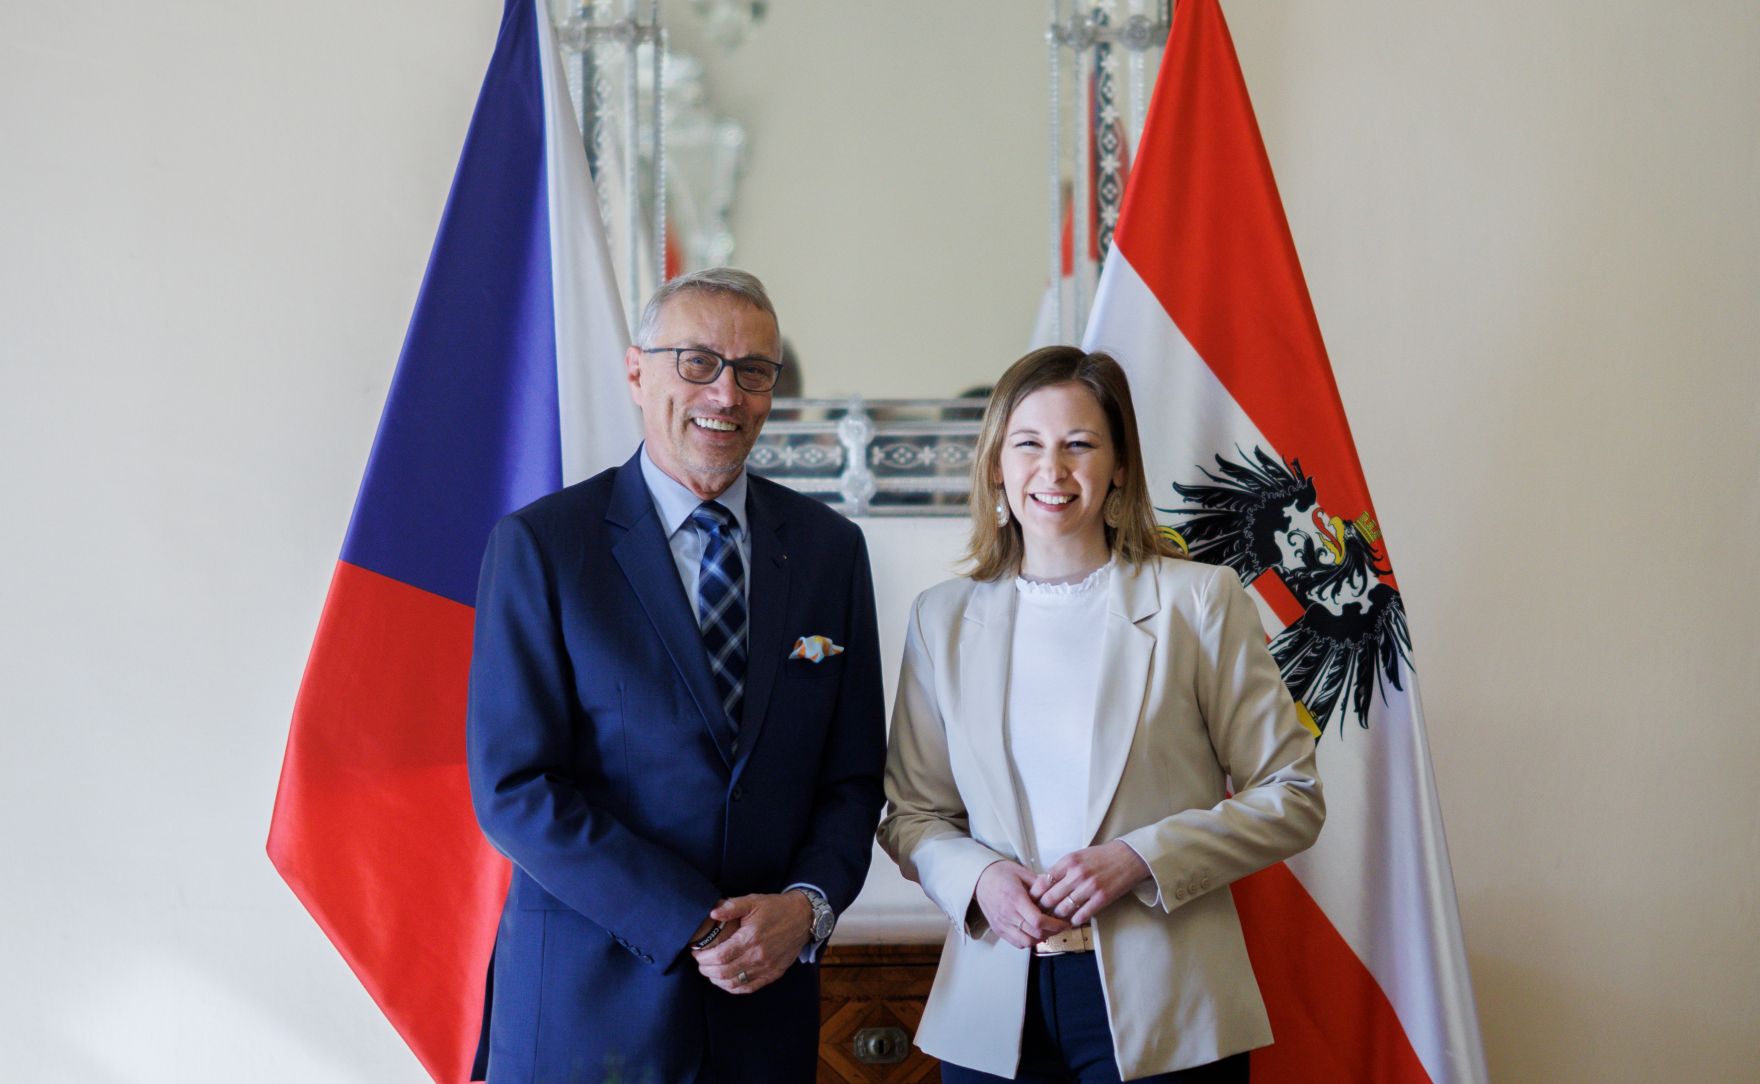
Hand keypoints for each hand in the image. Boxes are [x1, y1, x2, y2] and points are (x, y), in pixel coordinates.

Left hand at [692, 892, 812, 993]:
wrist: (803, 918)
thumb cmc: (776, 908)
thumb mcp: (753, 901)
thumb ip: (732, 907)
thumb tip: (712, 913)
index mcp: (751, 937)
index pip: (720, 955)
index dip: (704, 958)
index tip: (696, 954)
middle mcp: (758, 956)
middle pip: (724, 972)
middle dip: (706, 970)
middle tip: (700, 963)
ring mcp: (767, 968)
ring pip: (734, 983)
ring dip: (717, 980)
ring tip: (709, 972)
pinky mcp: (773, 974)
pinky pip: (749, 988)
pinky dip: (733, 987)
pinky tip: (725, 981)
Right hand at [974, 861, 1070, 949]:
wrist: (980, 878)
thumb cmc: (1001, 873)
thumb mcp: (1022, 872)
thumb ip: (1040, 883)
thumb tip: (1057, 888)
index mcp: (1015, 899)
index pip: (1038, 920)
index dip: (1055, 925)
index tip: (1064, 923)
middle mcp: (1008, 914)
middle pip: (1034, 933)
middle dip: (1052, 932)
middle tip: (1060, 926)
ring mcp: (1002, 924)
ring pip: (1026, 942)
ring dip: (1040, 938)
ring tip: (1047, 930)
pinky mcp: (998, 929)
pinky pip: (1016, 943)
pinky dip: (1028, 941)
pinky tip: (1034, 932)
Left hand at [1031, 841, 1150, 926]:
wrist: (1128, 857)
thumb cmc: (1100, 857)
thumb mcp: (1077, 856)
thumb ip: (1061, 870)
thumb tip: (1043, 886)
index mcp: (1068, 861)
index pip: (1042, 882)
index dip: (1035, 896)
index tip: (1032, 903)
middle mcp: (1077, 874)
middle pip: (1050, 898)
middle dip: (1043, 910)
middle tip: (1039, 917)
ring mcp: (1090, 886)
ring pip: (1064, 909)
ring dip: (1058, 918)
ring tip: (1054, 922)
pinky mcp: (1102, 898)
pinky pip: (1082, 914)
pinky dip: (1075, 920)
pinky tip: (1073, 921)